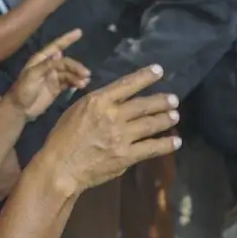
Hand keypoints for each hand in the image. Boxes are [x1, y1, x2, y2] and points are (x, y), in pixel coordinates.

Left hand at [7, 29, 90, 118]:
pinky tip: (82, 84)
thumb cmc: (23, 89)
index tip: (79, 32)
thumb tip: (59, 53)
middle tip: (86, 73)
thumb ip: (46, 65)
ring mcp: (53, 77)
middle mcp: (49, 66)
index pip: (56, 46)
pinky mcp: (57, 88)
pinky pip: (69, 82)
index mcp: (41, 59)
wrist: (20, 109)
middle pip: (66, 62)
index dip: (67, 39)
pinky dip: (76, 82)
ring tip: (84, 81)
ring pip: (69, 73)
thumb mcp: (33, 75)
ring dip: (77, 76)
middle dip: (76, 66)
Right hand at [33, 65, 180, 197]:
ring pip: (150, 124)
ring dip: (165, 119)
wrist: (61, 167)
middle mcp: (113, 116)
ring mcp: (121, 137)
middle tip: (174, 99)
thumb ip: (97, 103)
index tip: (159, 71)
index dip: (145, 77)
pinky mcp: (126, 156)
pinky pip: (151, 148)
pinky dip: (165, 144)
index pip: (127, 85)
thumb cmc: (63, 137)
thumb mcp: (76, 110)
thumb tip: (114, 98)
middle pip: (143, 105)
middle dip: (161, 101)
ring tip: (175, 116)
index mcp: (99, 101)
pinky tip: (175, 142)